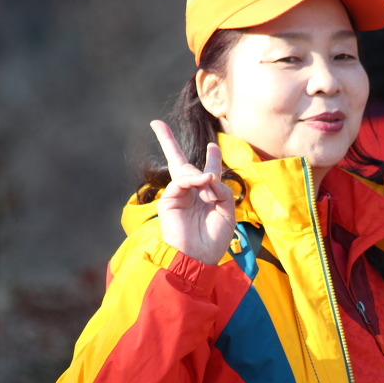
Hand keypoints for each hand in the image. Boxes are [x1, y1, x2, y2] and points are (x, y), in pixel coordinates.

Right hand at [150, 120, 235, 264]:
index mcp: (206, 195)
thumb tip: (207, 176)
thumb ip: (222, 190)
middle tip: (155, 124)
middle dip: (167, 141)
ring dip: (201, 176)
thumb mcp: (228, 212)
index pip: (207, 171)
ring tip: (209, 189)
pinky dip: (194, 180)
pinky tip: (203, 183)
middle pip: (178, 162)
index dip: (211, 158)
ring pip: (185, 171)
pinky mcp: (168, 200)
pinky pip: (181, 181)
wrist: (199, 258)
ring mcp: (177, 195)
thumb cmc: (215, 239)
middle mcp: (190, 193)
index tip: (212, 147)